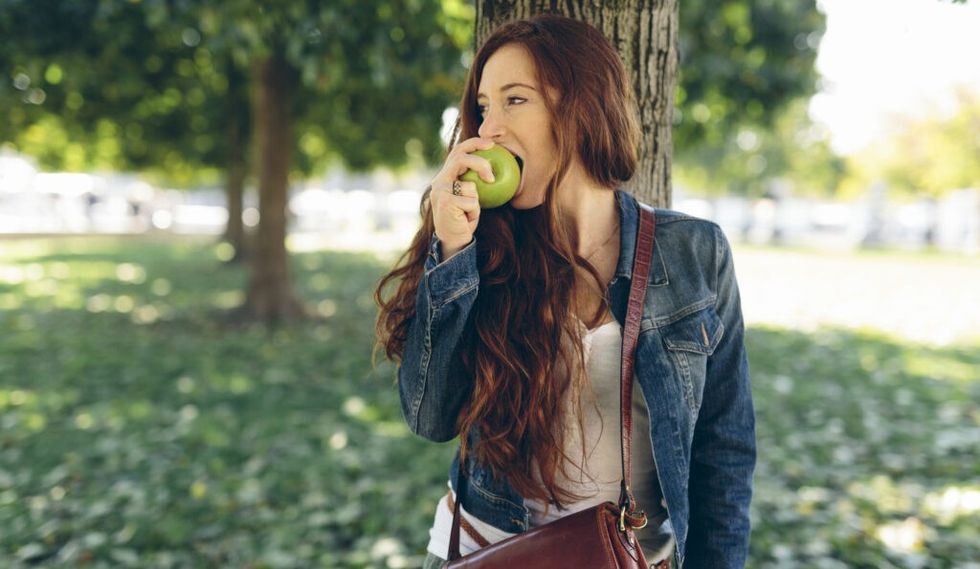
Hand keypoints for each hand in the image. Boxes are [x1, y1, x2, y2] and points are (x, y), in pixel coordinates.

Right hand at [430, 137, 495, 257]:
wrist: (453, 240)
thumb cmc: (465, 218)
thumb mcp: (471, 197)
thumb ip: (475, 181)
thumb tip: (498, 166)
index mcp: (445, 176)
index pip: (458, 151)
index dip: (474, 143)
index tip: (492, 144)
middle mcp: (439, 181)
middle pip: (460, 158)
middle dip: (480, 163)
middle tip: (492, 175)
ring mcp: (440, 191)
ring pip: (471, 186)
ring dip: (476, 202)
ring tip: (468, 212)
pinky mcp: (445, 202)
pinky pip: (472, 202)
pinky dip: (474, 212)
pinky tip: (465, 219)